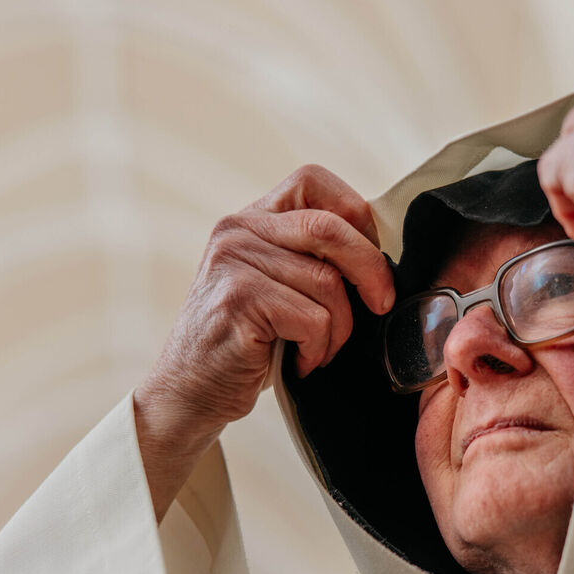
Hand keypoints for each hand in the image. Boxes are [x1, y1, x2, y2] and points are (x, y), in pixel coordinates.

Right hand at [134, 165, 393, 519]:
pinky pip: (314, 319)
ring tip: (320, 349)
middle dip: (371, 270)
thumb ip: (312, 257)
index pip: (312, 181)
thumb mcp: (278, 285)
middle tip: (380, 304)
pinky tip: (302, 362)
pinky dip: (319, 349)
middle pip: (330, 229)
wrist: (191, 392)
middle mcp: (238, 230)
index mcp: (252, 218)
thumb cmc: (248, 343)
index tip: (372, 254)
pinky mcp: (238, 301)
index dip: (355, 213)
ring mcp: (234, 263)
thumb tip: (382, 252)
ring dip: (340, 328)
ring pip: (328, 283)